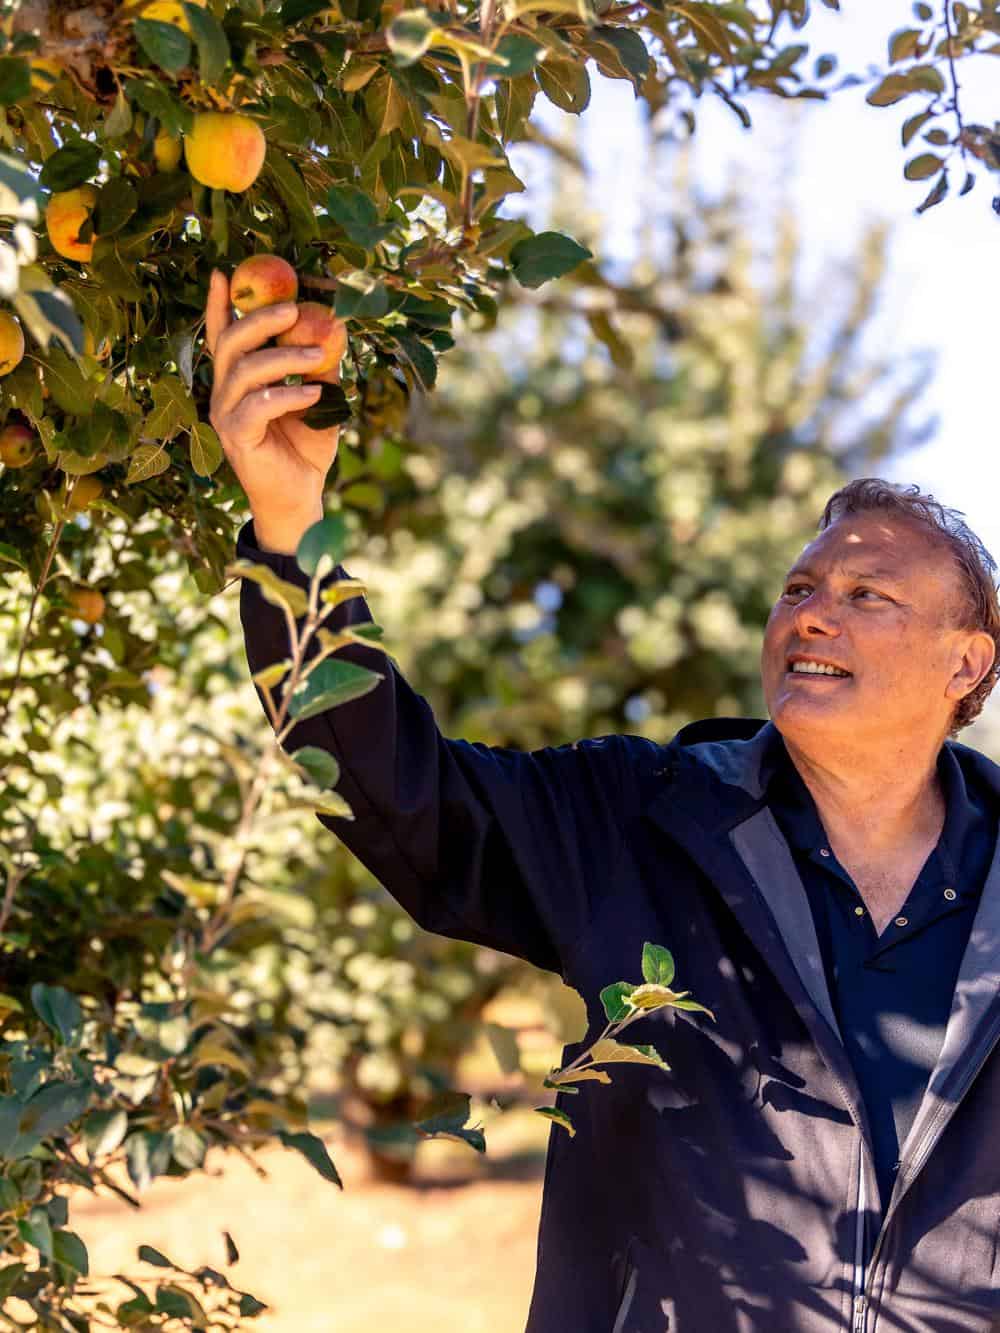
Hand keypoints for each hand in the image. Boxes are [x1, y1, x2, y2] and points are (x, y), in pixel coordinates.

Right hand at [204, 268, 344, 531]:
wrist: (301, 497)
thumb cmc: (306, 449)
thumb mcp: (319, 401)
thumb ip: (319, 369)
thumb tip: (336, 329)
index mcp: (238, 381)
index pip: (223, 336)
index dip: (220, 305)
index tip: (225, 272)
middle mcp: (224, 395)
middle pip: (230, 345)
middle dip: (260, 320)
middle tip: (294, 309)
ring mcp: (226, 417)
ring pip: (244, 372)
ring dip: (284, 358)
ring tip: (320, 356)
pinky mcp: (237, 439)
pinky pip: (257, 406)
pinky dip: (287, 395)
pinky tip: (313, 394)